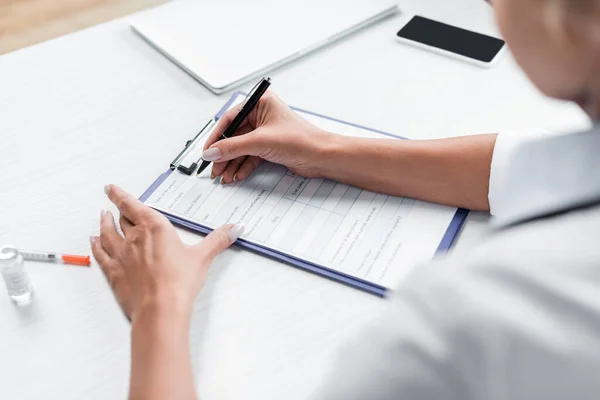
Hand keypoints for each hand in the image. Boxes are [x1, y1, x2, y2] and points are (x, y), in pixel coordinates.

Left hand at [90, 184, 243, 320]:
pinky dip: (96, 246)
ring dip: (104, 224)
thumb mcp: (203, 257)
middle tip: (113, 204)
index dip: (120, 195)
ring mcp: (121, 255)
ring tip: (101, 217)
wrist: (160, 308)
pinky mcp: (114, 273)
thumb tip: (234, 228)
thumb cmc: (179, 282)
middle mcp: (134, 238)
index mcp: (155, 228)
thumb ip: (218, 240)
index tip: (111, 188)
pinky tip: (93, 242)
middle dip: (117, 210)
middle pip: (121, 219)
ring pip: (107, 234)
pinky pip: (101, 254)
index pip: (132, 205)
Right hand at [202, 91, 337, 183]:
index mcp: (260, 104)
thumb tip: (211, 152)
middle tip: (214, 168)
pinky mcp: (270, 147)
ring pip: (241, 148)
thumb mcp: (260, 142)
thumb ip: (232, 147)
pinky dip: (243, 166)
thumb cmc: (301, 140)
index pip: (230, 119)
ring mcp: (266, 133)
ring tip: (223, 176)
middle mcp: (262, 116)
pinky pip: (250, 156)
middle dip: (224, 154)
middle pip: (234, 136)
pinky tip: (236, 176)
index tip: (206, 151)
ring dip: (232, 163)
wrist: (322, 157)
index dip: (216, 137)